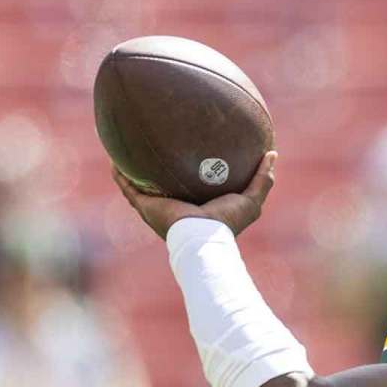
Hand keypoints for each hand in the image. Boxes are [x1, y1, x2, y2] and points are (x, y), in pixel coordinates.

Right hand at [112, 151, 276, 239]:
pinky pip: (129, 190)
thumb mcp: (251, 199)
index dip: (190, 173)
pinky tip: (113, 162)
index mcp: (199, 205)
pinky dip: (120, 177)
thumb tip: (272, 153)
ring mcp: (159, 208)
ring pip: (142, 187)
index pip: (193, 187)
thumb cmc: (227, 221)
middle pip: (165, 186)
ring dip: (133, 173)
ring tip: (127, 152)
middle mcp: (177, 206)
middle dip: (160, 171)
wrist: (203, 237)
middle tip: (157, 149)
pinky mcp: (146, 208)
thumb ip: (262, 178)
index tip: (190, 155)